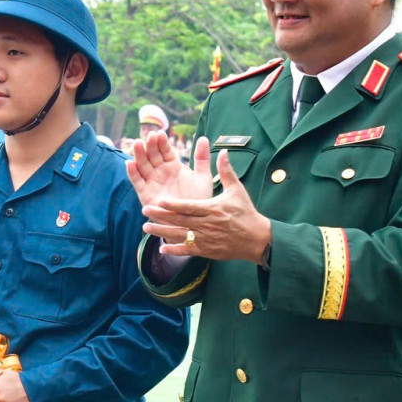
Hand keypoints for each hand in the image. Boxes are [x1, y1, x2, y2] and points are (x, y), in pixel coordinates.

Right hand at [127, 132, 211, 210]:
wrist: (191, 221)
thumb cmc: (198, 200)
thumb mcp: (202, 177)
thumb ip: (202, 158)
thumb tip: (204, 138)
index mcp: (173, 166)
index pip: (165, 150)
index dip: (162, 142)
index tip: (160, 134)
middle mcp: (160, 172)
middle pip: (152, 155)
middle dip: (150, 145)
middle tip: (149, 136)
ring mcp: (152, 182)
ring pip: (142, 165)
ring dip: (139, 154)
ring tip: (138, 144)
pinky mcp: (145, 193)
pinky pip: (137, 182)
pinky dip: (132, 173)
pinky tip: (130, 163)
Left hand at [143, 150, 272, 261]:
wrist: (257, 239)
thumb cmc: (246, 212)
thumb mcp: (236, 190)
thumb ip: (226, 171)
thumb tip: (223, 150)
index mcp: (211, 209)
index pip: (188, 206)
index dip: (173, 205)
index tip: (159, 201)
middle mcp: (206, 225)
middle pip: (179, 220)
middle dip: (160, 216)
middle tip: (145, 210)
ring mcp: (206, 239)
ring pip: (180, 235)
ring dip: (162, 232)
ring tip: (146, 227)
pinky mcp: (207, 251)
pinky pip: (188, 250)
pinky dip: (175, 250)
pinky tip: (162, 248)